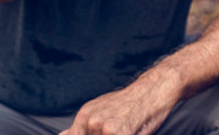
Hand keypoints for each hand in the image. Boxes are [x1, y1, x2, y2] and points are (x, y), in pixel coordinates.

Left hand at [59, 81, 173, 134]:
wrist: (156, 88)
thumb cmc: (133, 101)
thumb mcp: (104, 109)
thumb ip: (83, 126)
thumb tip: (62, 134)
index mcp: (84, 115)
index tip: (100, 133)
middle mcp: (90, 121)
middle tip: (118, 128)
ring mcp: (103, 127)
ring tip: (128, 128)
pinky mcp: (118, 132)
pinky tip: (133, 130)